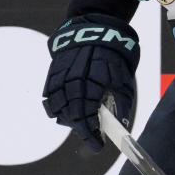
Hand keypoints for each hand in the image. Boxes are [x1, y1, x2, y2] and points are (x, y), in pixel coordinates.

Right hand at [41, 14, 138, 152]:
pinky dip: (57, 107)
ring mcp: (58, 78)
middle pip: (70, 116)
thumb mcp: (124, 80)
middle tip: (92, 134)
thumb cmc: (113, 56)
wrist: (94, 29)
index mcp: (89, 85)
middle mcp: (70, 83)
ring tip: (81, 121)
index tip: (98, 145)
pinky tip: (67, 110)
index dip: (90, 135)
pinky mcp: (52, 74)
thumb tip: (120, 126)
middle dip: (81, 129)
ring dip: (69, 119)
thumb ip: (121, 104)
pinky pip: (50, 97)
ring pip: (57, 109)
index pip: (85, 118)